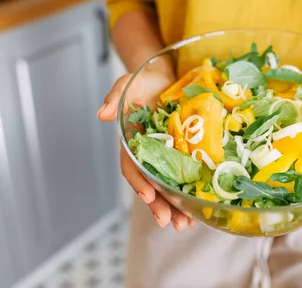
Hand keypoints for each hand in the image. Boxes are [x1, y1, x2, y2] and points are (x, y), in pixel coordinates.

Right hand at [97, 69, 195, 231]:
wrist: (165, 76)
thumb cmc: (143, 82)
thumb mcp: (127, 85)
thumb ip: (114, 97)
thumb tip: (102, 114)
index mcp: (132, 143)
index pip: (131, 166)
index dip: (138, 182)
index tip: (147, 196)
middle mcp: (148, 153)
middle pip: (151, 184)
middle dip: (159, 205)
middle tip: (169, 222)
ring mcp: (166, 155)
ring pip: (168, 186)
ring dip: (175, 207)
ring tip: (185, 224)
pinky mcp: (185, 152)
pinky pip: (187, 176)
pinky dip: (191, 193)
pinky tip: (199, 208)